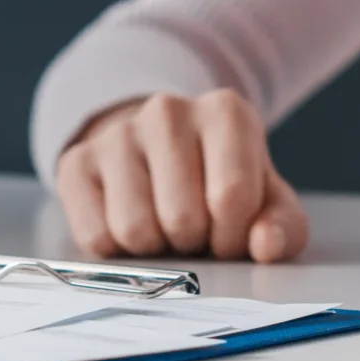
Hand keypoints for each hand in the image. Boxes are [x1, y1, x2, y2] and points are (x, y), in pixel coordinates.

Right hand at [55, 90, 309, 261]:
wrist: (158, 156)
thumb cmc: (219, 184)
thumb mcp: (266, 202)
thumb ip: (283, 228)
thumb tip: (265, 246)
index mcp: (226, 112)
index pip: (232, 197)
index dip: (233, 236)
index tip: (229, 233)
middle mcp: (168, 110)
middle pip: (182, 218)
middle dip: (193, 242)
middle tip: (194, 229)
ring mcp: (117, 133)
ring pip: (134, 230)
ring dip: (154, 247)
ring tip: (163, 225)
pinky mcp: (76, 162)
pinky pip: (96, 237)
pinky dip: (116, 249)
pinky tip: (128, 222)